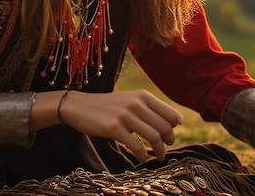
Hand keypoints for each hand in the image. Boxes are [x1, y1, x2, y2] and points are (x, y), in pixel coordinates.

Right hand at [58, 90, 182, 162]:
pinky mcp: (114, 128)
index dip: (175, 127)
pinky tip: (142, 158)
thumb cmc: (109, 106)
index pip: (171, 114)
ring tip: (159, 156)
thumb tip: (172, 122)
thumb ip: (148, 108)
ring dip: (160, 150)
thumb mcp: (130, 99)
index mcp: (143, 96)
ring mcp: (125, 115)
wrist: (79, 106)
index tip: (171, 134)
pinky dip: (143, 155)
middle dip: (169, 140)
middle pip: (165, 127)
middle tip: (166, 147)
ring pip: (154, 137)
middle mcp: (137, 103)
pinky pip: (136, 146)